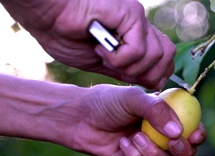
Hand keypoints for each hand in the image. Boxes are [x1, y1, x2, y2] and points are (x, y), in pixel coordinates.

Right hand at [0, 0, 175, 89]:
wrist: (47, 16)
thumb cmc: (66, 35)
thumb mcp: (100, 62)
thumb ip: (124, 70)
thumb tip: (150, 83)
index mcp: (135, 35)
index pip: (164, 58)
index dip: (155, 75)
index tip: (132, 80)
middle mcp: (140, 25)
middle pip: (168, 56)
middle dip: (148, 74)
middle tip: (119, 72)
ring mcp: (137, 18)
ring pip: (156, 56)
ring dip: (129, 67)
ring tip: (104, 57)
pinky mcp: (131, 14)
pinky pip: (139, 50)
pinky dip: (119, 58)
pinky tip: (100, 49)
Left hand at [67, 85, 205, 155]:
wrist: (80, 118)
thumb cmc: (107, 102)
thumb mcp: (134, 98)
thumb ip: (157, 111)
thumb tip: (178, 132)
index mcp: (166, 114)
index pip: (192, 126)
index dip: (198, 134)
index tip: (194, 134)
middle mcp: (160, 133)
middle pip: (185, 151)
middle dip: (183, 150)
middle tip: (172, 142)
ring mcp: (149, 149)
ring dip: (154, 152)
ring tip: (135, 136)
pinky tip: (122, 143)